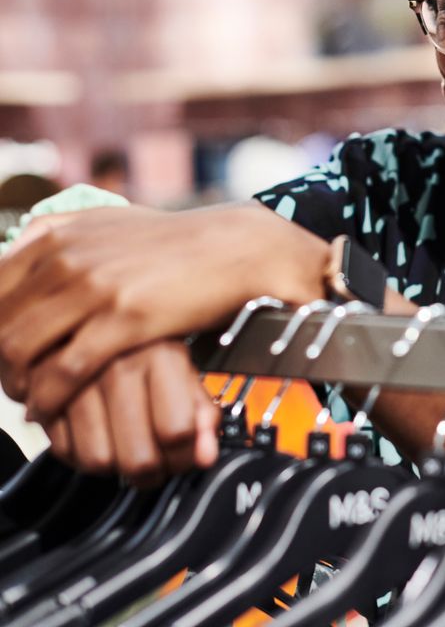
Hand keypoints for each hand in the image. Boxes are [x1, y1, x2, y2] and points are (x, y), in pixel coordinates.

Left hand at [0, 203, 328, 420]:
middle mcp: (69, 257)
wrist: (236, 249)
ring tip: (28, 399)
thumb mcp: (112, 221)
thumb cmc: (180, 241)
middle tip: (11, 382)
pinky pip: (63, 371)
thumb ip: (63, 232)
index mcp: (61, 234)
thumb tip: (19, 244)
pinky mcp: (124, 320)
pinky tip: (50, 409)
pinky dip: (47, 398)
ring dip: (15, 384)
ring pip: (19, 349)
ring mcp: (94, 288)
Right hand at [44, 340, 219, 485]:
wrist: (86, 318)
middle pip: (138, 457)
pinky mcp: (43, 395)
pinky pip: (63, 452)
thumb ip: (202, 412)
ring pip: (99, 462)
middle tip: (158, 462)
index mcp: (160, 355)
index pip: (176, 431)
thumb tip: (206, 455)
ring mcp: (76, 382)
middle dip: (153, 472)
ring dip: (116, 467)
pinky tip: (98, 436)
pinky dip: (81, 455)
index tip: (186, 457)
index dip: (185, 456)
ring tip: (126, 447)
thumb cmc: (144, 347)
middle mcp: (116, 367)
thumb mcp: (185, 369)